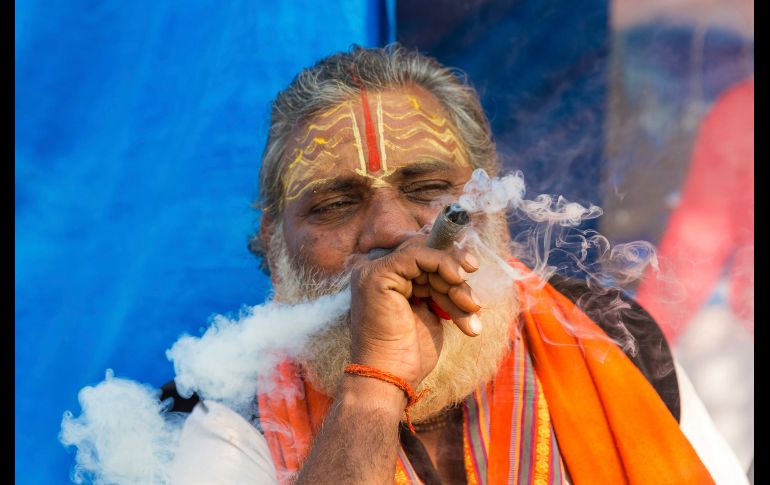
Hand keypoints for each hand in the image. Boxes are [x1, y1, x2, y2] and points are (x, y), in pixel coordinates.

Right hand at [348, 235, 480, 388]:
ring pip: (425, 256)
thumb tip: (465, 267)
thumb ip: (439, 286)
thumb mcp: (432, 311)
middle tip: (475, 304)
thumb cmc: (410, 353)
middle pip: (426, 258)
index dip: (450, 265)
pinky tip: (458, 279)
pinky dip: (442, 263)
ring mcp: (374, 271)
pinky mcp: (376, 274)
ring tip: (472, 307)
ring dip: (455, 281)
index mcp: (389, 281)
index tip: (472, 274)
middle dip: (456, 279)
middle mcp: (377, 272)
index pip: (424, 260)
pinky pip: (416, 255)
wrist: (392, 376)